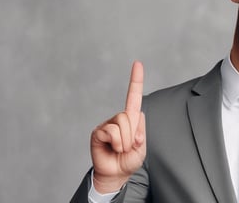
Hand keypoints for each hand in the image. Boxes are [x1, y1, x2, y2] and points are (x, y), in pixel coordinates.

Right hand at [90, 61, 146, 192]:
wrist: (116, 174)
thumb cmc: (128, 160)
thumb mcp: (141, 147)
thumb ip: (140, 132)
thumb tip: (135, 117)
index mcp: (131, 119)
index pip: (133, 96)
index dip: (136, 80)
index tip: (138, 63)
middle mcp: (118, 118)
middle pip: (129, 116)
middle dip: (133, 135)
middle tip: (128, 147)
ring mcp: (107, 124)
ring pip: (121, 123)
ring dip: (125, 141)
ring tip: (120, 149)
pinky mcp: (98, 132)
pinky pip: (112, 132)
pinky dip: (116, 143)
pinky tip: (112, 148)